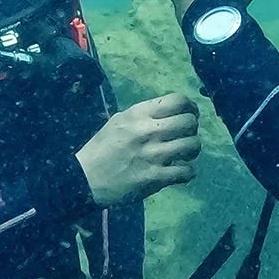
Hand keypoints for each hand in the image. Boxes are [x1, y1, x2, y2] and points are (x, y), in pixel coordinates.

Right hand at [76, 93, 199, 206]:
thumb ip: (144, 115)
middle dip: (192, 129)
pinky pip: (187, 171)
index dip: (190, 107)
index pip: (177, 100)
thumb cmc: (102, 148)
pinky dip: (187, 172)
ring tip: (184, 154)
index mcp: (139, 114)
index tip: (190, 114)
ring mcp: (153, 155)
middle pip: (189, 122)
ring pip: (192, 145)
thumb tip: (170, 112)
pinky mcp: (155, 177)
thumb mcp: (119, 121)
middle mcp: (148, 131)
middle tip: (185, 136)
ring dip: (192, 150)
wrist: (85, 178)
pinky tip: (179, 172)